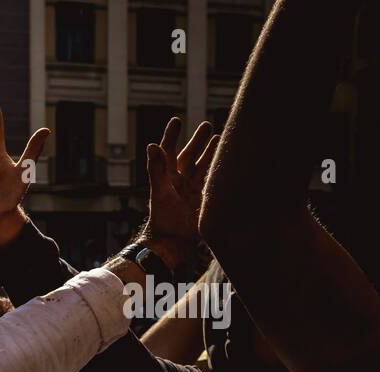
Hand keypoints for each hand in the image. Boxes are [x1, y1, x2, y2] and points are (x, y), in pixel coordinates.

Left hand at [142, 117, 217, 262]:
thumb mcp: (159, 191)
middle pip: (190, 155)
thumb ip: (156, 169)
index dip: (171, 136)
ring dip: (212, 152)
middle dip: (198, 141)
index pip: (168, 151)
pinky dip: (220, 169)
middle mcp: (180, 180)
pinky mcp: (204, 198)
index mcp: (166, 176)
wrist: (174, 242)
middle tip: (208, 125)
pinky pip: (213, 180)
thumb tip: (150, 145)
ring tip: (221, 138)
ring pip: (203, 166)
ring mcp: (192, 189)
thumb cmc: (163, 218)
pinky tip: (230, 161)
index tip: (176, 120)